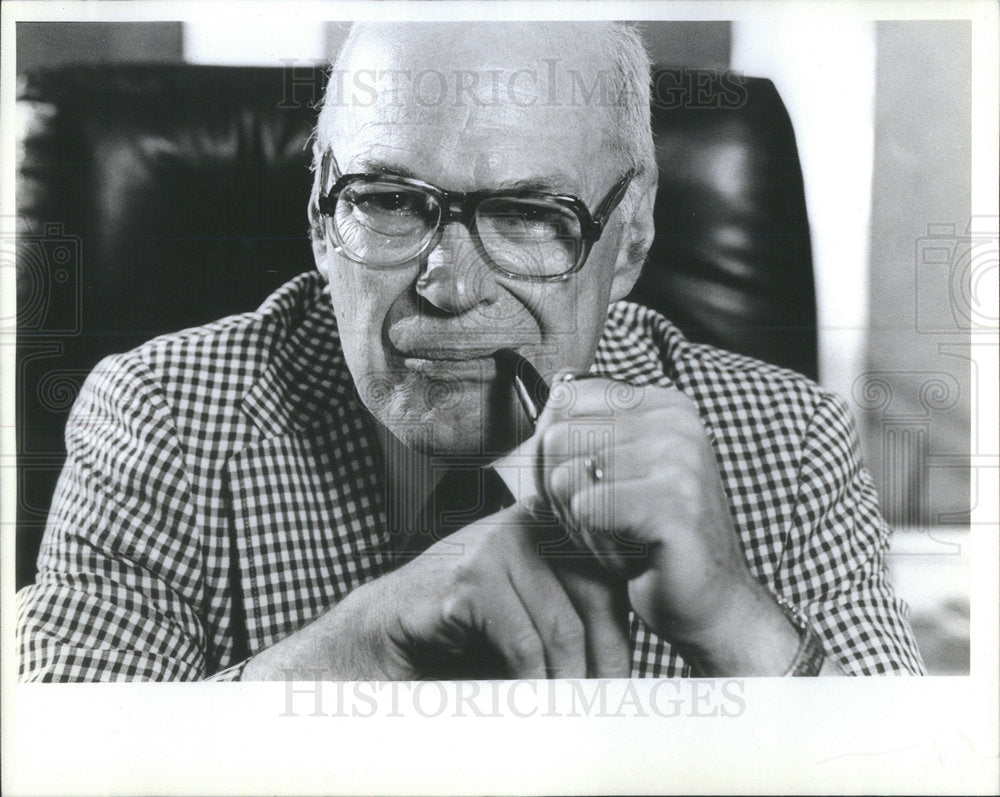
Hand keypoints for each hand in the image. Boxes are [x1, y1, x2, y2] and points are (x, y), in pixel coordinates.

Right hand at [243, 504, 630, 679]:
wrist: (383, 632)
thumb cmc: (462, 628)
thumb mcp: (528, 613)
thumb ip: (572, 617)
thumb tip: (629, 667)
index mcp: (548, 524)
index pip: (609, 578)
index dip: (622, 636)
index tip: (623, 685)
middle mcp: (527, 523)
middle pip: (596, 598)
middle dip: (605, 663)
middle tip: (603, 709)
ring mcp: (497, 545)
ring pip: (561, 626)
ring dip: (569, 683)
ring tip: (569, 716)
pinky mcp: (471, 578)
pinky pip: (523, 642)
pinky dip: (532, 683)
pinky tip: (529, 703)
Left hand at [532, 376, 799, 674]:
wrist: (713, 606)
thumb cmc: (653, 542)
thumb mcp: (619, 475)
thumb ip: (585, 436)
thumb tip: (543, 412)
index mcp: (663, 406)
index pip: (563, 402)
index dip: (550, 453)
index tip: (584, 489)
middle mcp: (676, 422)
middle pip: (556, 440)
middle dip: (560, 495)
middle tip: (605, 526)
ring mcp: (680, 459)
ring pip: (565, 479)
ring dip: (579, 526)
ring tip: (622, 541)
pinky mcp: (674, 502)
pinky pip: (585, 511)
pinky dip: (595, 546)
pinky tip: (632, 558)